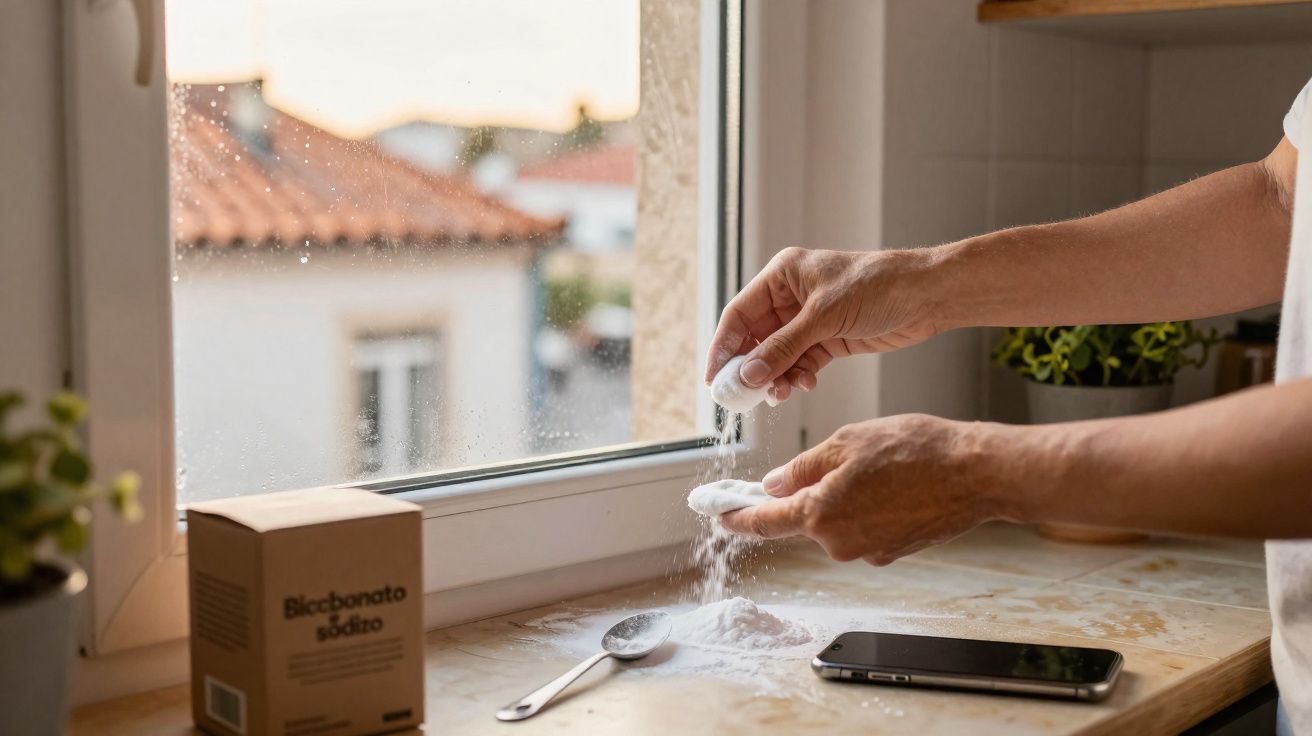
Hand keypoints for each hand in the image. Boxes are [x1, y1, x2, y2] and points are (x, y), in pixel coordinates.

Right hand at [704, 247, 943, 401]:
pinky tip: (804, 384)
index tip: (713, 378)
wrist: (926, 296)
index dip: (723, 347)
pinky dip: (798, 377)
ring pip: (777, 355)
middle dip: (751, 367)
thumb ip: (783, 348)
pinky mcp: (828, 340)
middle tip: (743, 397)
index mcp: (782, 275)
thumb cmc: (878, 286)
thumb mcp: (823, 317)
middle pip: (755, 339)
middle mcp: (791, 297)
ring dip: (776, 376)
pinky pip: (800, 363)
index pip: (739, 314)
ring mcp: (809, 320)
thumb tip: (747, 374)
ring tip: (780, 393)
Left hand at [719, 415, 1004, 564]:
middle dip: (811, 492)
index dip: (736, 518)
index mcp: (819, 513)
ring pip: (837, 522)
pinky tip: (895, 484)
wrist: (976, 475)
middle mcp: (838, 542)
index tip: (717, 516)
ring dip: (844, 497)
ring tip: (880, 466)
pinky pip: (864, 528)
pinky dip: (869, 508)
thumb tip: (775, 484)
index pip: (764, 522)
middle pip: (805, 519)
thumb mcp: (847, 442)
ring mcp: (866, 551)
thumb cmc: (916, 450)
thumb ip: (804, 467)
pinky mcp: (891, 553)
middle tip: (840, 460)